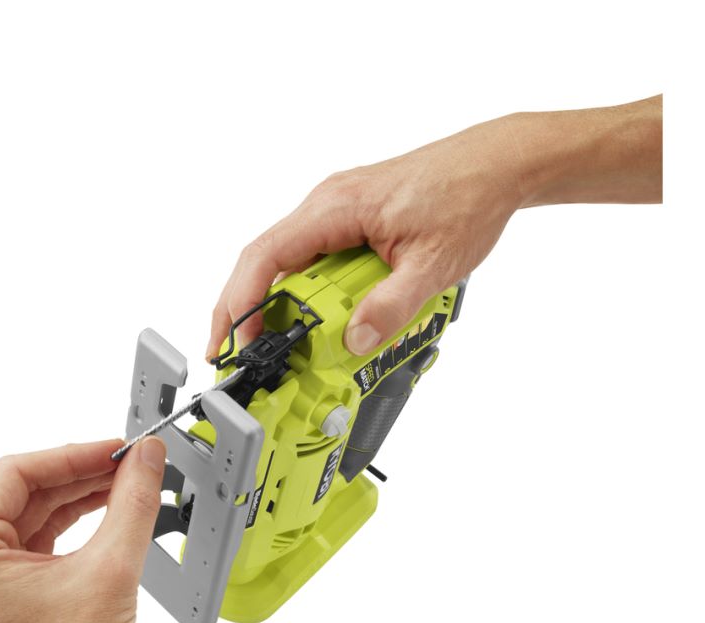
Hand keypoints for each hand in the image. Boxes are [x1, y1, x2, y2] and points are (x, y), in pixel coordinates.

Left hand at [0, 437, 165, 622]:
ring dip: (82, 496)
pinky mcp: (5, 593)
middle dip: (82, 474)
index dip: (72, 453)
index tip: (115, 448)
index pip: (16, 473)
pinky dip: (75, 523)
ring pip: (35, 514)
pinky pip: (39, 539)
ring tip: (128, 483)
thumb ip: (134, 502)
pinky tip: (110, 511)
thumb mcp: (112, 567)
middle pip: (26, 491)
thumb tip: (146, 459)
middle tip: (130, 463)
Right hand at [207, 97, 661, 358]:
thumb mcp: (433, 264)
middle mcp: (326, 205)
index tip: (231, 341)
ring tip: (268, 344)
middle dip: (242, 308)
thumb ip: (392, 305)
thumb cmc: (469, 195)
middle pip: (263, 260)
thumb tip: (355, 339)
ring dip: (271, 302)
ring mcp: (335, 210)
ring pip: (285, 259)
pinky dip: (299, 290)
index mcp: (336, 208)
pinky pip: (309, 256)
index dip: (239, 302)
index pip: (265, 256)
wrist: (497, 163)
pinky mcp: (349, 219)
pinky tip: (307, 316)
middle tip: (235, 354)